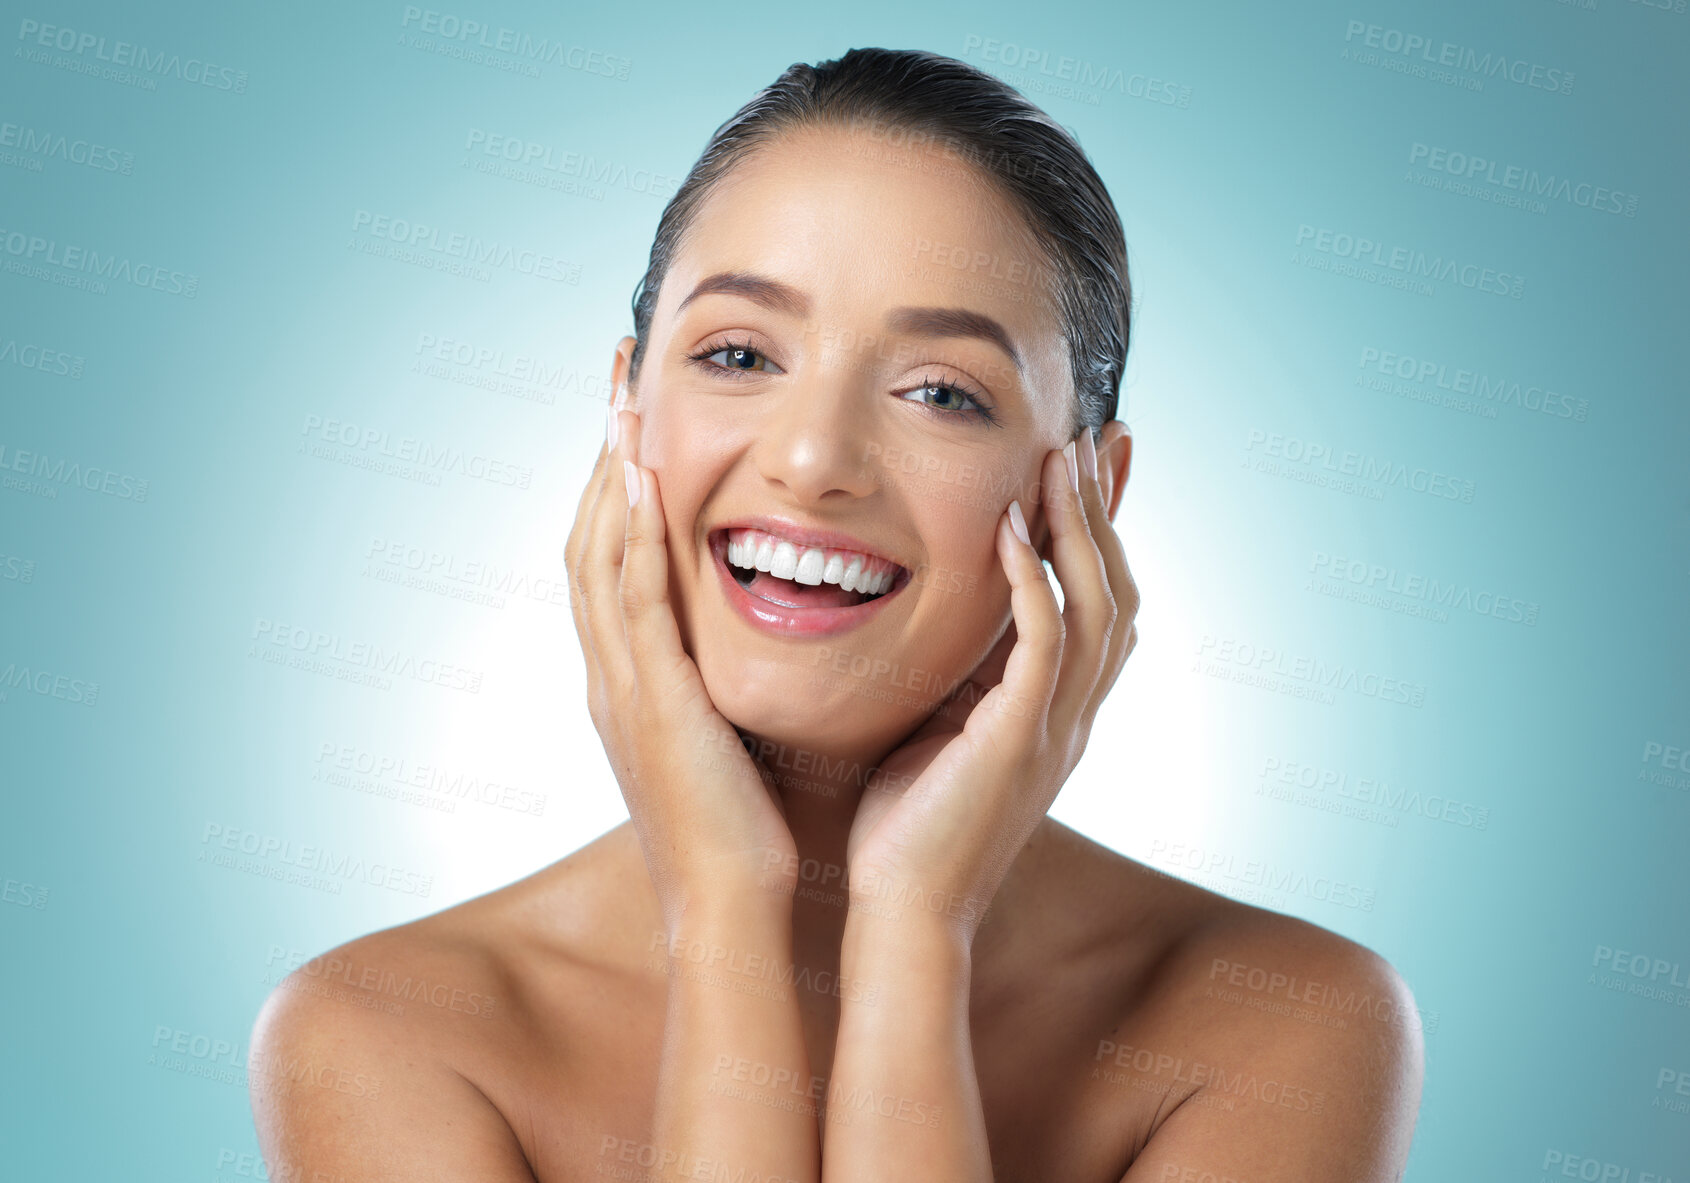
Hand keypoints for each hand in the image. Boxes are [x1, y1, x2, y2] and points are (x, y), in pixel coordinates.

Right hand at [564, 398, 798, 926]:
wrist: (730, 904)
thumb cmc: (742, 829)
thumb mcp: (724, 736)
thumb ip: (721, 682)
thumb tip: (753, 643)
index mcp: (628, 679)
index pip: (610, 559)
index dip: (618, 484)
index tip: (636, 416)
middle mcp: (611, 673)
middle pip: (589, 538)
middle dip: (604, 454)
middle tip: (617, 378)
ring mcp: (623, 687)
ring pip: (600, 556)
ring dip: (611, 474)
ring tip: (624, 399)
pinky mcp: (653, 703)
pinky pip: (635, 603)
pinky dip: (634, 537)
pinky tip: (647, 481)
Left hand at [844, 429, 1139, 934]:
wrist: (902, 912)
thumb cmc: (906, 829)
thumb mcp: (942, 732)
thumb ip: (960, 677)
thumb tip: (941, 616)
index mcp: (1055, 714)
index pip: (1100, 605)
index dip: (1103, 534)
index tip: (1090, 465)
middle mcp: (1071, 717)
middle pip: (1118, 592)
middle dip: (1107, 512)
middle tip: (1092, 439)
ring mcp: (1054, 730)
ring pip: (1095, 607)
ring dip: (1080, 528)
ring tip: (1059, 458)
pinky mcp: (1020, 742)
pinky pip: (1043, 645)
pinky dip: (1034, 581)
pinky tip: (1012, 526)